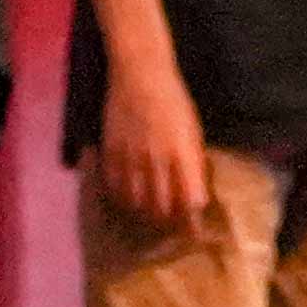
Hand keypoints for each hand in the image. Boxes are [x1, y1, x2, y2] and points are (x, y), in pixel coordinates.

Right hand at [96, 54, 211, 227]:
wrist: (141, 73)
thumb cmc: (174, 100)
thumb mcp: (193, 131)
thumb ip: (192, 163)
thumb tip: (194, 194)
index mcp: (183, 154)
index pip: (190, 201)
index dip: (192, 221)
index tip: (194, 233)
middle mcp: (158, 159)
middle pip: (162, 208)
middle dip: (168, 222)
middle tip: (170, 228)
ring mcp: (132, 156)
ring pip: (137, 202)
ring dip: (144, 213)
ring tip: (148, 216)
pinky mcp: (112, 150)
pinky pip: (114, 186)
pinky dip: (121, 198)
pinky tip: (126, 200)